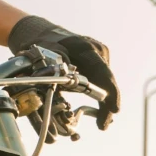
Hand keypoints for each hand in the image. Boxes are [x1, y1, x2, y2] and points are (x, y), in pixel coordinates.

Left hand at [8, 14, 120, 128]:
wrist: (40, 31)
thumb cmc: (40, 44)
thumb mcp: (44, 57)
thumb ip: (57, 70)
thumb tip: (67, 85)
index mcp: (85, 48)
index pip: (103, 73)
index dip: (111, 93)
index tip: (115, 110)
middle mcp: (96, 49)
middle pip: (107, 80)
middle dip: (107, 104)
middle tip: (103, 124)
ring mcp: (98, 53)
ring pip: (104, 81)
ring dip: (103, 100)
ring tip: (101, 120)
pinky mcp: (96, 59)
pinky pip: (100, 79)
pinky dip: (98, 93)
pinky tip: (98, 110)